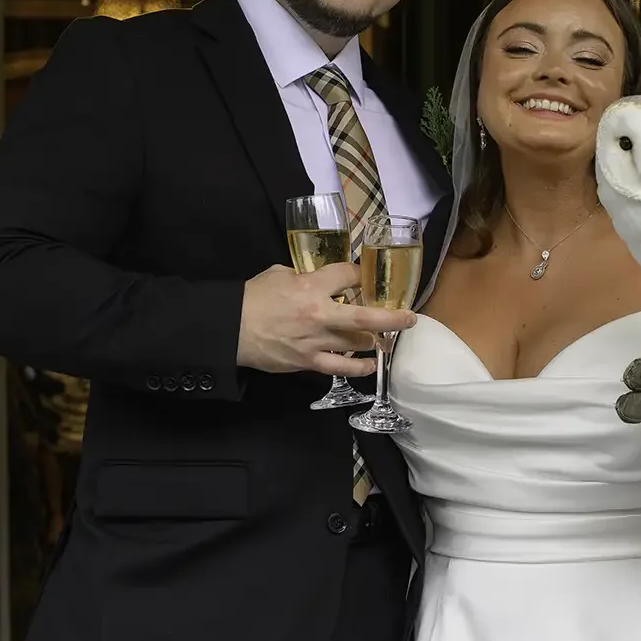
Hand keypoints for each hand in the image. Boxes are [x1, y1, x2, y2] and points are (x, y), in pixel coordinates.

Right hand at [236, 262, 415, 376]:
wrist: (230, 329)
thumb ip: (304, 275)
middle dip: (393, 316)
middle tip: (410, 317)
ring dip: (375, 340)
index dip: (361, 273)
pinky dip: (358, 366)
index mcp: (311, 286)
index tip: (366, 275)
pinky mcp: (309, 362)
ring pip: (358, 342)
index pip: (348, 275)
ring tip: (385, 339)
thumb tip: (319, 278)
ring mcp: (317, 341)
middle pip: (367, 315)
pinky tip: (370, 365)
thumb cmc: (252, 298)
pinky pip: (341, 367)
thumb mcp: (278, 274)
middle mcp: (320, 314)